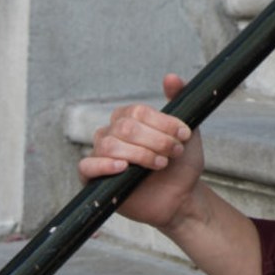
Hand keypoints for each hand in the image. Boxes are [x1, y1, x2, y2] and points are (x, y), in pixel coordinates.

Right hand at [78, 73, 206, 230]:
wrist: (181, 197)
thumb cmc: (181, 164)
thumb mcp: (187, 131)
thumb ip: (180, 100)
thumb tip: (171, 77)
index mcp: (129, 118)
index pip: (138, 111)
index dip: (162, 123)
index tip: (184, 135)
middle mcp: (111, 132)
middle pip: (125, 128)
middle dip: (156, 141)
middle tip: (174, 153)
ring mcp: (101, 154)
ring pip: (110, 145)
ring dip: (140, 154)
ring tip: (160, 164)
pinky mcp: (94, 179)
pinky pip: (87, 166)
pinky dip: (104, 165)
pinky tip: (123, 168)